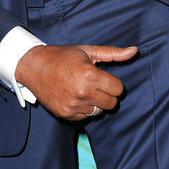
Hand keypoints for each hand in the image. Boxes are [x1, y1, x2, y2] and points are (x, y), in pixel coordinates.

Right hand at [15, 43, 136, 120]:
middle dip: (107, 94)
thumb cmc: (62, 56)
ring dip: (95, 102)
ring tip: (83, 90)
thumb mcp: (88, 51)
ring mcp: (73, 105)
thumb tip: (135, 51)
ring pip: (99, 111)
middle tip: (95, 84)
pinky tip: (74, 96)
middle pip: (112, 103)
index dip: (113, 82)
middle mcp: (82, 93)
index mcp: (90, 75)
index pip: (119, 89)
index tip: (103, 77)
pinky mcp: (66, 114)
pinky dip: (83, 109)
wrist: (33, 67)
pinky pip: (85, 117)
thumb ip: (113, 54)